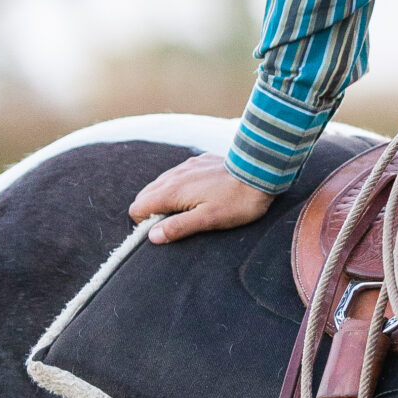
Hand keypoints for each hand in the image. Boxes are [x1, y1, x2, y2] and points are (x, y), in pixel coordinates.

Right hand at [128, 154, 275, 244]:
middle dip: (152, 212)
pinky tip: (198, 194)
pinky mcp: (199, 161)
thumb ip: (178, 227)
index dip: (144, 224)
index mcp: (172, 191)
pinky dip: (178, 187)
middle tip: (176, 223)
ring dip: (164, 199)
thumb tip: (152, 236)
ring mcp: (186, 166)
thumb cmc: (237, 200)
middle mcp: (174, 175)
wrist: (260, 171)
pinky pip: (177, 175)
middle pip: (145, 196)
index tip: (164, 230)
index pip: (137, 207)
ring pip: (160, 184)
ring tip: (188, 211)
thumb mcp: (208, 220)